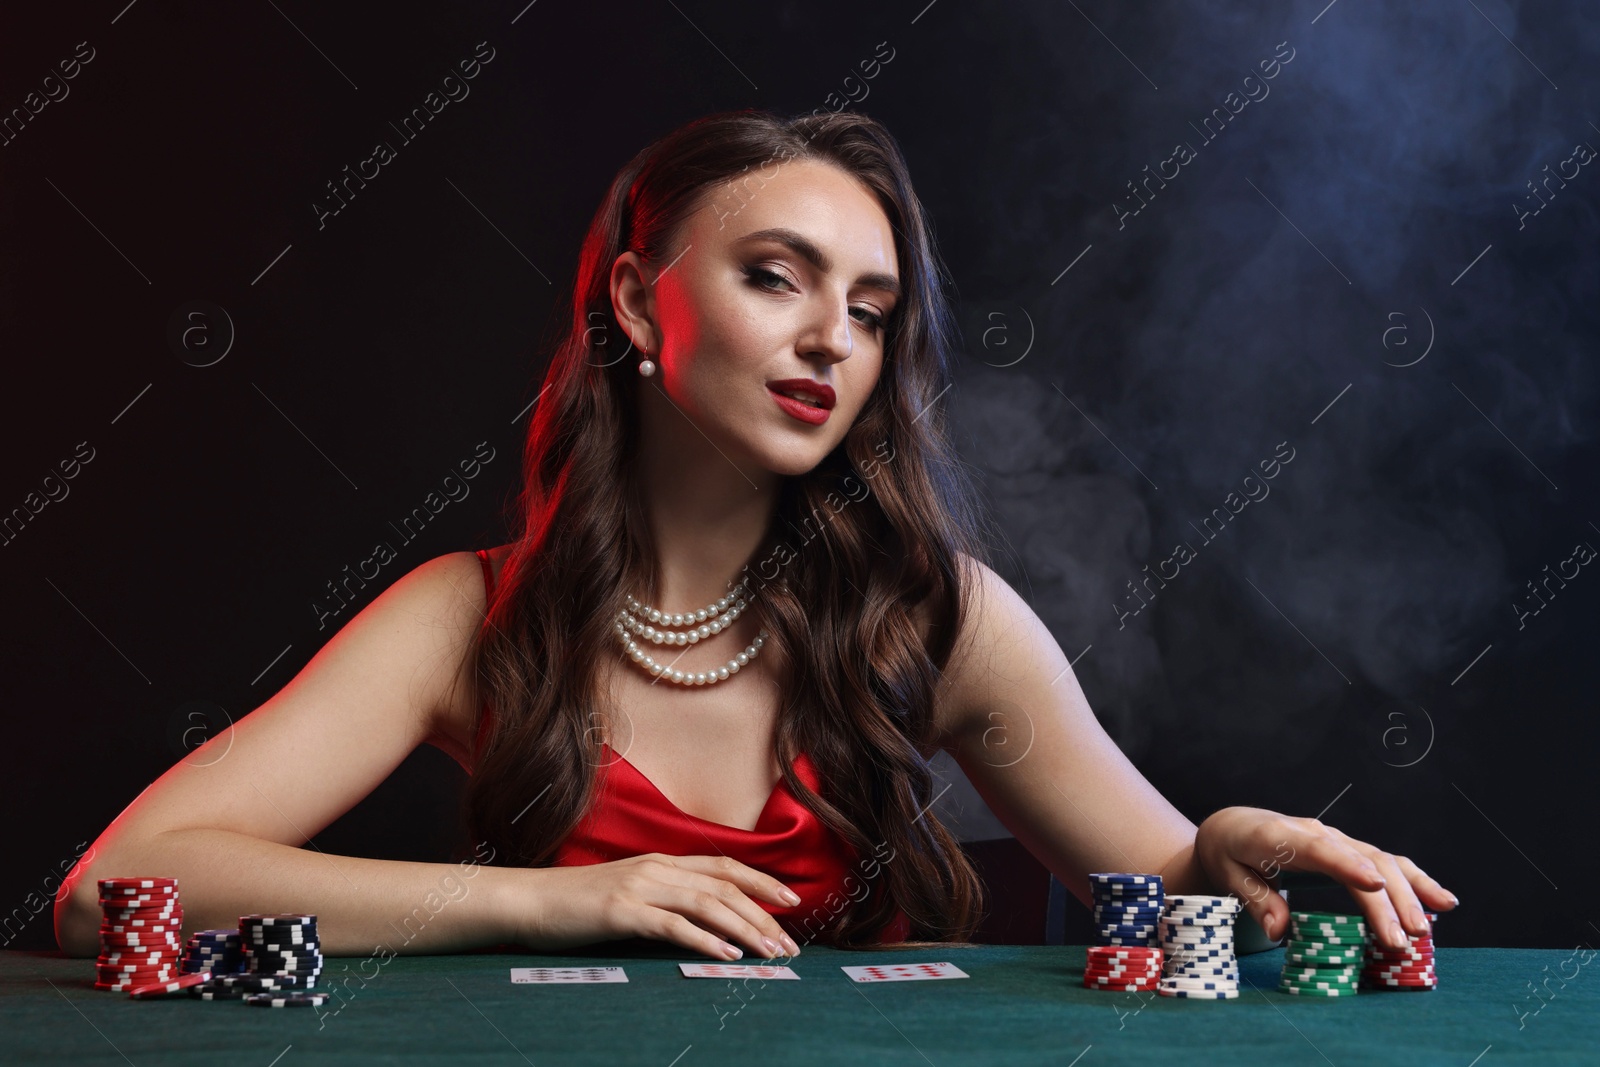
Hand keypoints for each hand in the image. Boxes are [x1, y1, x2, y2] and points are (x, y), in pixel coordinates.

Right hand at [510, 853, 803, 959]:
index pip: (723, 866)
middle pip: (724, 887)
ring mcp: (639, 887)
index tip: (792, 901)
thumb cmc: (577, 905)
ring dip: (744, 928)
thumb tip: (702, 922)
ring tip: (770, 952)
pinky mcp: (622, 911)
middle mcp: (656, 868)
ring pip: (707, 904)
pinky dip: (705, 940)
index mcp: (660, 862)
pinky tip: (727, 955)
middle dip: (763, 914)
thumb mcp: (628, 894)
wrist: (527, 901)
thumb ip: (662, 900)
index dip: (761, 880)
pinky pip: (673, 925)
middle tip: (789, 943)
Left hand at [1194, 806, 1458, 949]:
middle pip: (1361, 861)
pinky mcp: (1350, 851)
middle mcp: (1316, 833)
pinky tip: (1441, 901)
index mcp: (1280, 836)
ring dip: (1409, 894)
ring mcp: (1338, 840)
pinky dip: (1415, 880)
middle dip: (1386, 901)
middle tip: (1403, 940)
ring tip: (1427, 928)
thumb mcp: (1227, 875)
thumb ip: (1254, 899)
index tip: (1373, 884)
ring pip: (1382, 860)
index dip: (1347, 865)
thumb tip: (1278, 931)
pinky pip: (1387, 862)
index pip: (1319, 849)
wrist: (1235, 825)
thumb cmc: (1229, 851)